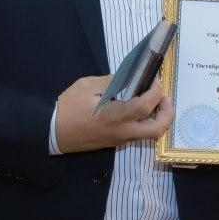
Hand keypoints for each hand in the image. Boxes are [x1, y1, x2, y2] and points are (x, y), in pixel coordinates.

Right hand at [54, 75, 173, 153]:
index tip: (155, 79)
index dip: (156, 92)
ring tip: (153, 99)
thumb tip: (129, 78)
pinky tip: (139, 106)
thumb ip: (111, 81)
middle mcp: (122, 132)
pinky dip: (146, 120)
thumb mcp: (86, 86)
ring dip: (158, 117)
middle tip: (163, 97)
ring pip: (150, 134)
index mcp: (115, 117)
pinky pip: (138, 133)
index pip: (146, 106)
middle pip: (157, 129)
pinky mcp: (115, 142)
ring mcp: (120, 139)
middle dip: (167, 112)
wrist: (51, 132)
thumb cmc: (67, 109)